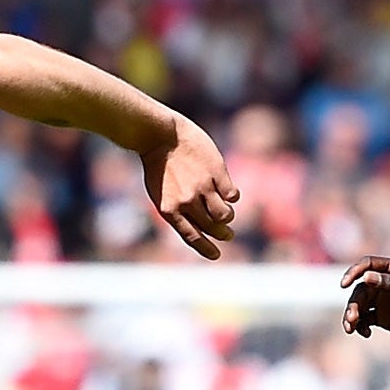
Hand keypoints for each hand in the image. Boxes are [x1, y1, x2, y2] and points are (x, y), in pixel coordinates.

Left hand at [141, 118, 238, 260]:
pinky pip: (232, 194)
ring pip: (225, 214)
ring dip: (228, 216)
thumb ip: (176, 210)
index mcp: (169, 210)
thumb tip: (199, 226)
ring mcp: (202, 187)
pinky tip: (228, 191)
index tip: (216, 255)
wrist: (159, 134)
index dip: (206, 249)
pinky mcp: (217, 172)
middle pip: (212, 228)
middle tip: (227, 234)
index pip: (192, 237)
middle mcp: (187, 202)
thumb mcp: (160, 192)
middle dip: (223, 234)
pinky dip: (232, 196)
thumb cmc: (157, 163)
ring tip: (227, 213)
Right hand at [340, 256, 389, 340]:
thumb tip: (366, 277)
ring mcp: (384, 301)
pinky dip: (360, 326)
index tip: (345, 284)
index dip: (354, 272)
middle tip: (352, 318)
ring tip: (352, 328)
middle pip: (361, 289)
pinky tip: (365, 333)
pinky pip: (364, 320)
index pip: (368, 265)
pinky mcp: (383, 317)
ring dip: (352, 315)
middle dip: (354, 303)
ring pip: (359, 305)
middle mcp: (386, 283)